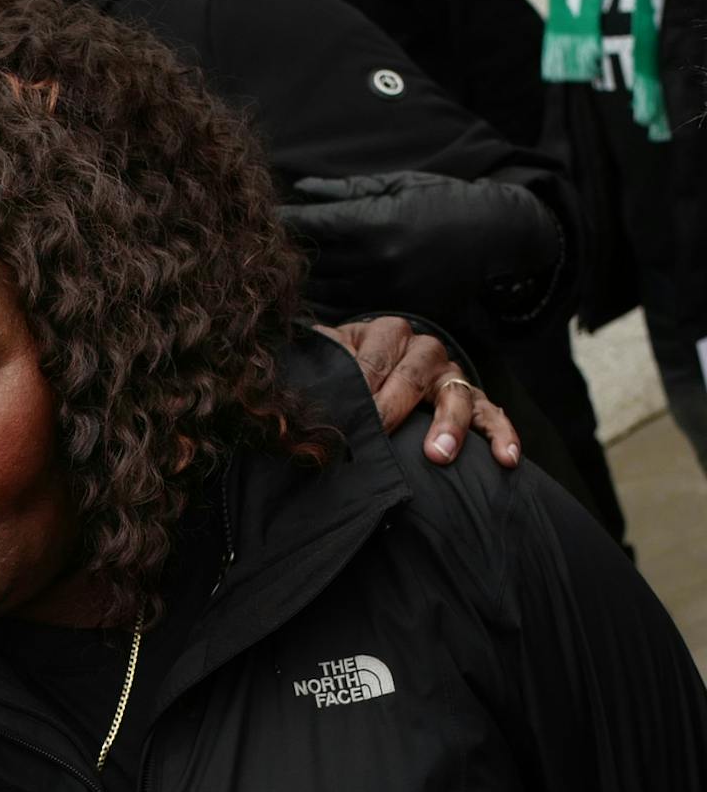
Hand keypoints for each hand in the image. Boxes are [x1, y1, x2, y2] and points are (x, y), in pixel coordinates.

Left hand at [282, 172, 560, 323]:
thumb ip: (345, 190)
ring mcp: (384, 289)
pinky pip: (346, 312)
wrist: (499, 235)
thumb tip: (301, 188)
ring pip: (322, 291)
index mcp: (371, 222)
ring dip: (295, 284)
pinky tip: (305, 299)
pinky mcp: (397, 308)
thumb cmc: (446, 199)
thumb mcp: (396, 185)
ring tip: (272, 276)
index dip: (279, 221)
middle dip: (281, 253)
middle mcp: (374, 260)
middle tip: (253, 247)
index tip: (256, 217)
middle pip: (308, 261)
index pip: (308, 224)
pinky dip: (323, 305)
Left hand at [317, 317, 521, 467]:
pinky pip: (491, 413)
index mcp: (380, 333)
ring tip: (438, 454)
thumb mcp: (325, 362)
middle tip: (379, 433)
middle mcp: (420, 347)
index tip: (347, 418)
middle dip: (393, 409)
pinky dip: (500, 434)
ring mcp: (448, 373)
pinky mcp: (470, 397)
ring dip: (447, 424)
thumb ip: (312, 369)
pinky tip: (505, 458)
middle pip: (410, 376)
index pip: (369, 362)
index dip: (358, 390)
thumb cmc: (341, 371)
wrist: (370, 373)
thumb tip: (285, 395)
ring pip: (454, 393)